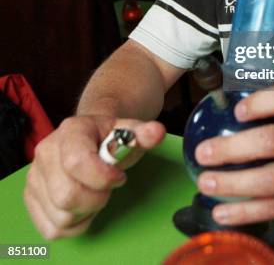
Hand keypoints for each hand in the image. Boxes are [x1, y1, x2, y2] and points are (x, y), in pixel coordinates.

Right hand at [24, 115, 164, 238]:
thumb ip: (143, 134)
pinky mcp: (31, 198)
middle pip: (67, 196)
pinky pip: (52, 229)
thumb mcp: (130, 132)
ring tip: (95, 193)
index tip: (118, 176)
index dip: (103, 177)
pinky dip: (74, 224)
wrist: (91, 136)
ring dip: (87, 211)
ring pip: (61, 216)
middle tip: (107, 186)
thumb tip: (156, 132)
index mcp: (70, 131)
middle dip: (97, 198)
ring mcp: (35, 176)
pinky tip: (83, 205)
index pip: (77, 162)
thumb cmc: (111, 138)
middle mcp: (45, 152)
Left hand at [195, 87, 273, 225]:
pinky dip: (246, 212)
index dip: (262, 103)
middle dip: (232, 149)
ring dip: (233, 184)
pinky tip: (222, 212)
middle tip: (203, 152)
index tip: (238, 111)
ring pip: (271, 181)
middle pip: (272, 142)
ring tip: (206, 183)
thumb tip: (224, 107)